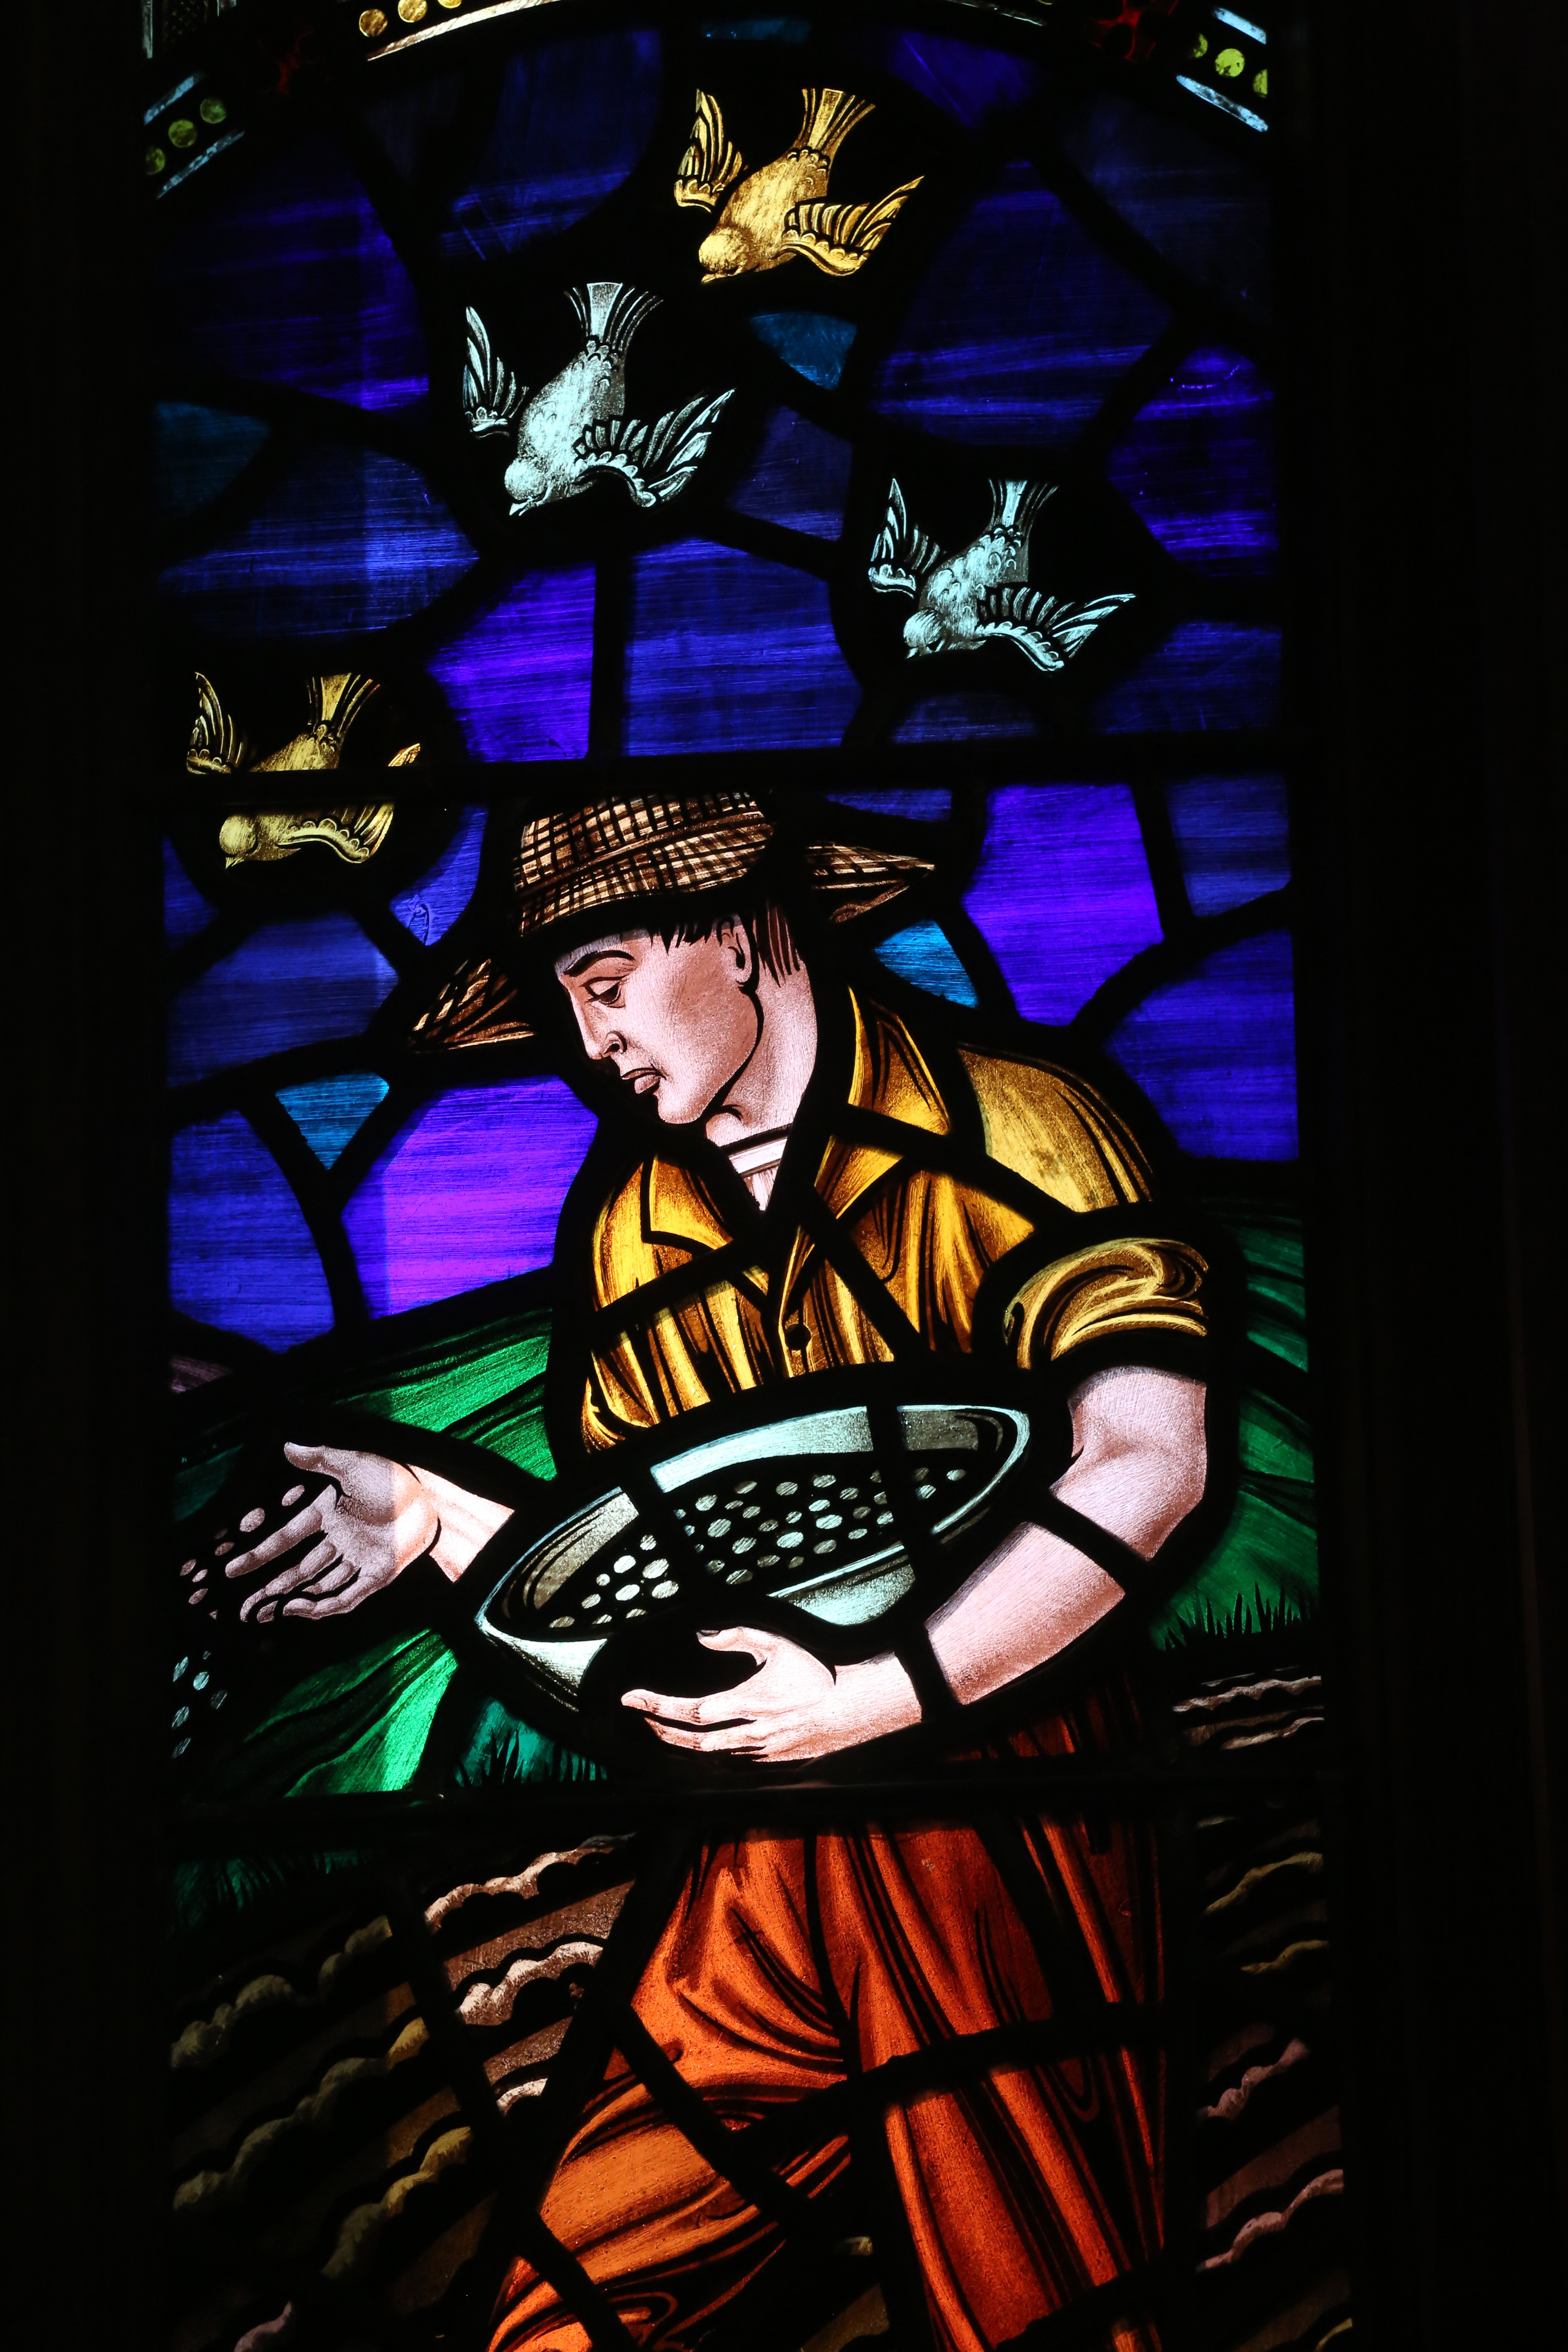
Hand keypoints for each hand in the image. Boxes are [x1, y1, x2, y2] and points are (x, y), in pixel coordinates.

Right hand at [225, 1444, 438, 1622]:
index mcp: (329, 1515)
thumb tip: (287, 1445)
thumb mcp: (354, 1463)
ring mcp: (357, 1560)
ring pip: (319, 1585)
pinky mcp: (377, 1575)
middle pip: (299, 1568)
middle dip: (272, 1586)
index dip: (260, 1553)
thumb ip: (321, 1457)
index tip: (232, 1569)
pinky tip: (305, 1612)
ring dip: (294, 1598)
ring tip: (270, 1611)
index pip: (287, 1538)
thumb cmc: (393, 1478)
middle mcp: (340, 1540)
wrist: (433, 1497)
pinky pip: (348, 1596)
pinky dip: (327, 1605)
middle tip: (247, 1607)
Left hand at [621, 1626, 920, 1762]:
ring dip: (685, 1743)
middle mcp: (751, 1734)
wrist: (854, 1707)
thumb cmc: (817, 1672)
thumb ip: (737, 1636)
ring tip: (666, 1728)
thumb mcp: (778, 1644)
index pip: (691, 1710)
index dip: (657, 1706)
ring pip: (711, 1756)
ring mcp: (761, 1753)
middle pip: (693, 1742)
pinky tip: (704, 1742)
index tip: (631, 1698)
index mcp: (748, 1704)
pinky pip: (733, 1760)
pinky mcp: (774, 1762)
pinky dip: (713, 1752)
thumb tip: (701, 1635)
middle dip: (662, 1730)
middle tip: (642, 1717)